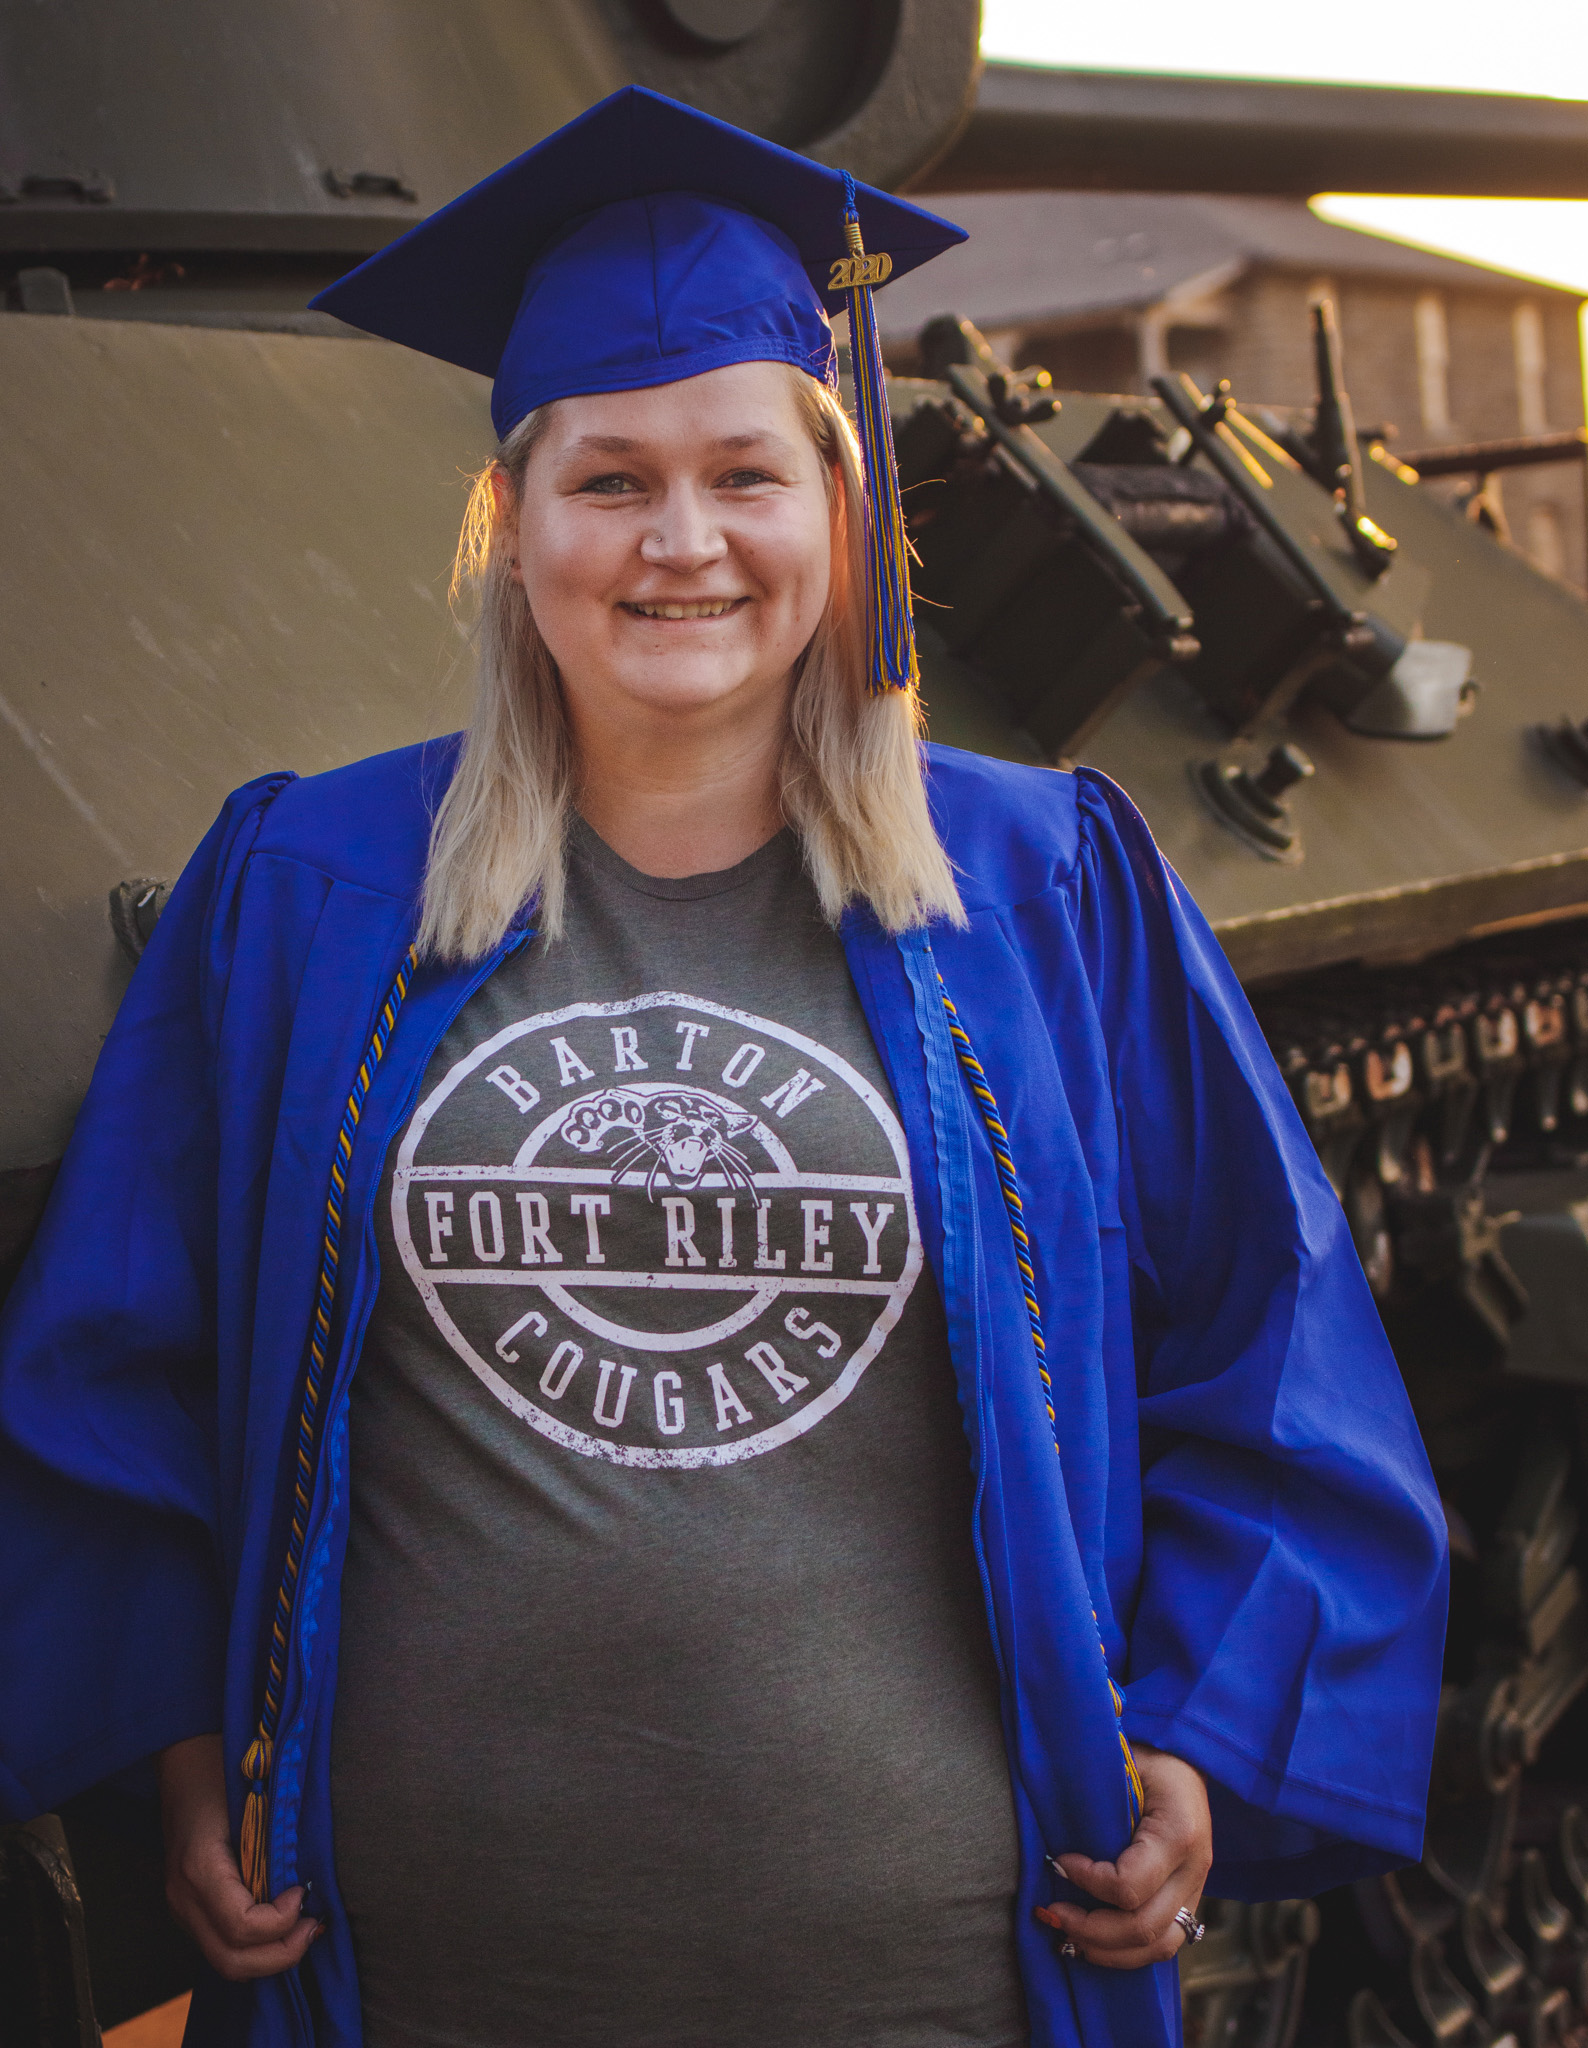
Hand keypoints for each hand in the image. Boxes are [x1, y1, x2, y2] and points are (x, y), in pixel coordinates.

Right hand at [158, 1733, 320, 1979]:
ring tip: (303, 1928)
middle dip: (280, 1955)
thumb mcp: (253, 1797)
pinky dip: (255, 1946)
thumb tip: (311, 1879)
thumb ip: (275, 1841)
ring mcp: (181, 1907)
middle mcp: (183, 1898)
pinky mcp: (189, 1908)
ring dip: (269, 1956)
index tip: (303, 1893)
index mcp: (199, 1869)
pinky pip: (221, 1944)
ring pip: (225, 1961)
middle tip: (314, 1926)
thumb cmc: (222, 1767)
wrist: (182, 1754)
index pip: (241, 1928)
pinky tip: (282, 1924)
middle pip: (231, 1961)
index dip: (281, 1922)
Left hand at [1034, 1742, 1211, 1968]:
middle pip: (1143, 1927)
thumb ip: (1095, 1792)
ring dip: (1106, 1950)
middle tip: (1050, 1912)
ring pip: (1158, 1947)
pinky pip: (1163, 1943)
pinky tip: (1090, 1943)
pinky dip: (1124, 1952)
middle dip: (1089, 1929)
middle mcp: (1195, 1869)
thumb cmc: (1145, 1754)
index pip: (1130, 1885)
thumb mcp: (1122, 1759)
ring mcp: (1196, 1889)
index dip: (1087, 1882)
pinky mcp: (1189, 1901)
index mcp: (1180, 1831)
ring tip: (1065, 1936)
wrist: (1183, 1757)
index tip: (1057, 1862)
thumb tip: (1055, 1834)